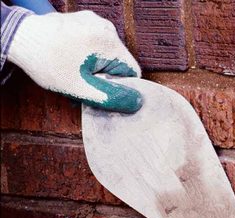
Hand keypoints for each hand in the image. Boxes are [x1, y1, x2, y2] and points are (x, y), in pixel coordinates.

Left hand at [7, 10, 141, 112]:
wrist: (19, 38)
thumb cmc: (46, 61)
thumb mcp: (82, 88)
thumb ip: (112, 98)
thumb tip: (137, 102)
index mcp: (109, 42)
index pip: (133, 73)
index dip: (120, 88)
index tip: (100, 91)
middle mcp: (106, 27)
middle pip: (119, 64)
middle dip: (105, 78)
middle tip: (83, 83)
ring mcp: (94, 21)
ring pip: (107, 56)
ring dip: (95, 68)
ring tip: (75, 71)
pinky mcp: (84, 20)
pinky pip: (96, 45)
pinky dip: (88, 56)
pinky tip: (71, 61)